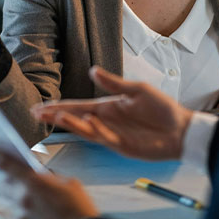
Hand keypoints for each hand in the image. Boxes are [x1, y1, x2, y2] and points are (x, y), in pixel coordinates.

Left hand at [0, 141, 98, 218]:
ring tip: (42, 203)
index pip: (3, 163)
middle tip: (22, 180)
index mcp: (33, 181)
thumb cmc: (78, 206)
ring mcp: (22, 216)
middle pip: (2, 185)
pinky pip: (21, 217)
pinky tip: (43, 216)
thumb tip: (38, 174)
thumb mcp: (66, 182)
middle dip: (9, 181)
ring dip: (21, 199)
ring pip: (12, 202)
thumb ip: (47, 176)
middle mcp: (23, 198)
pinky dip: (29, 214)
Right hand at [32, 66, 192, 160]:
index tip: (40, 106)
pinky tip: (87, 121)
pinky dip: (96, 130)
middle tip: (36, 113)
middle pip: (75, 119)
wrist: (181, 129)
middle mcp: (105, 121)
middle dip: (55, 116)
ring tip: (57, 116)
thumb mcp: (137, 90)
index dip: (58, 105)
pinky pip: (105, 138)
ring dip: (72, 123)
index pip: (77, 105)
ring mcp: (112, 135)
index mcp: (107, 107)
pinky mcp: (123, 147)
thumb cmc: (162, 109)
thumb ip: (114, 83)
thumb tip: (92, 71)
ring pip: (86, 130)